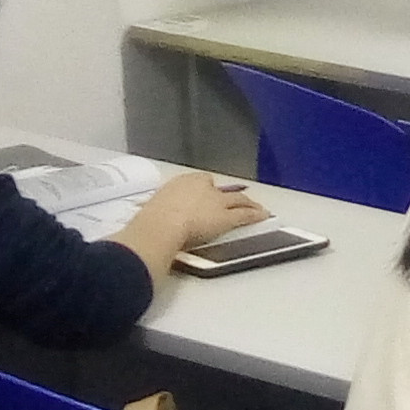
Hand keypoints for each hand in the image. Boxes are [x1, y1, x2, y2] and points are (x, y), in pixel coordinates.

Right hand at [117, 172, 269, 295]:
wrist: (162, 225)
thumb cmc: (151, 221)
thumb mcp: (150, 212)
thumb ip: (156, 215)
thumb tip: (146, 227)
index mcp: (180, 182)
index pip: (199, 182)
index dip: (205, 192)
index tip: (205, 199)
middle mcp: (201, 187)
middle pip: (220, 190)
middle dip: (227, 196)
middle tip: (234, 200)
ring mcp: (216, 200)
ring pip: (236, 200)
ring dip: (247, 204)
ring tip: (256, 208)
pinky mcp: (227, 216)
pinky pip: (244, 214)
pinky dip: (255, 215)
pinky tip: (263, 216)